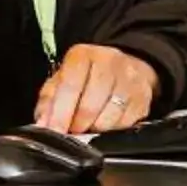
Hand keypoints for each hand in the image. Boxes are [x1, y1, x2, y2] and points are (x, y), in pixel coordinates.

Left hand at [37, 44, 158, 134]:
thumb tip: (43, 123)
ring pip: (110, 115)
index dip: (60, 112)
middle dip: (78, 124)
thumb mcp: (62, 80)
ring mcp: (130, 79)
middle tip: (72, 130)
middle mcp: (110, 62)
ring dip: (96, 128)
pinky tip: (106, 125)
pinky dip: (113, 130)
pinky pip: (127, 123)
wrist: (125, 66)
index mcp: (84, 55)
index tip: (54, 130)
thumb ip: (48, 101)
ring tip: (88, 127)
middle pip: (91, 102)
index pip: (71, 84)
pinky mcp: (144, 97)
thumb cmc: (87, 76)